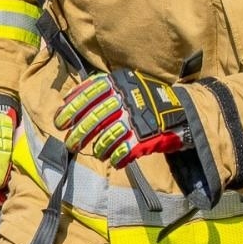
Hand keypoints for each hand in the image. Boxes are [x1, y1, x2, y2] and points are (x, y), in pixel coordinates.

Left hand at [55, 69, 189, 168]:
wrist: (183, 109)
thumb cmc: (146, 97)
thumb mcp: (124, 83)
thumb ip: (99, 88)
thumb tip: (68, 98)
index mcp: (119, 83)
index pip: (89, 94)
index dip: (72, 108)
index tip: (60, 121)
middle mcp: (126, 98)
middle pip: (95, 117)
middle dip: (79, 132)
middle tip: (70, 143)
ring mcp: (136, 118)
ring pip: (107, 136)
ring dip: (98, 147)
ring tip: (96, 153)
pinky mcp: (145, 137)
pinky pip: (124, 150)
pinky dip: (116, 157)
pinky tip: (113, 160)